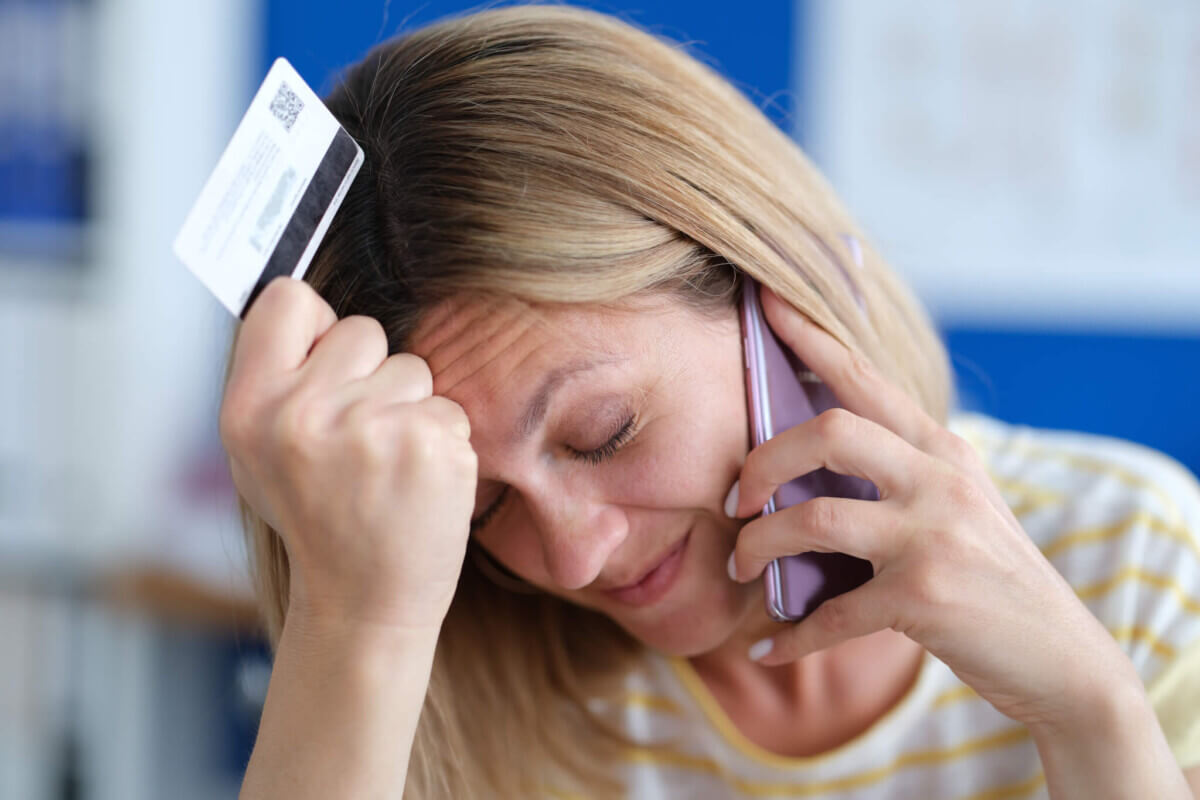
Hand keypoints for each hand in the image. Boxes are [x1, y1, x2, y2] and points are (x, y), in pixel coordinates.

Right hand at [219, 278, 477, 632]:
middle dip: (371, 375)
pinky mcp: (429, 445)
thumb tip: (304, 297)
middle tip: (358, 441)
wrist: (362, 606)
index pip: (287, 300)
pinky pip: (448, 408)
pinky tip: (416, 486)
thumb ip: (275, 379)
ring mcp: (369, 428)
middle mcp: (302, 413)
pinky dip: (440, 443)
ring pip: (413, 369)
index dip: (314, 325)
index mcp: (249, 408)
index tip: (324, 362)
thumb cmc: (316, 522)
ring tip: (386, 469)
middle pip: (362, 330)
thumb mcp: (259, 455)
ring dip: (409, 410)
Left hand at [726, 285, 1140, 729]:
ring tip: (741, 568)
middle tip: (734, 501)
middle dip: (761, 464)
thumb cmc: (991, 580)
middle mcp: (939, 479)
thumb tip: (803, 466)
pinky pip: (830, 614)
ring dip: (758, 546)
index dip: (809, 338)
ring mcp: (933, 536)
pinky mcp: (924, 597)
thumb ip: (899, 474)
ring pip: (811, 519)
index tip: (764, 303)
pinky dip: (791, 636)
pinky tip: (768, 649)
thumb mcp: (956, 507)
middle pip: (826, 434)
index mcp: (942, 450)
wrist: (1063, 659)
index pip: (864, 378)